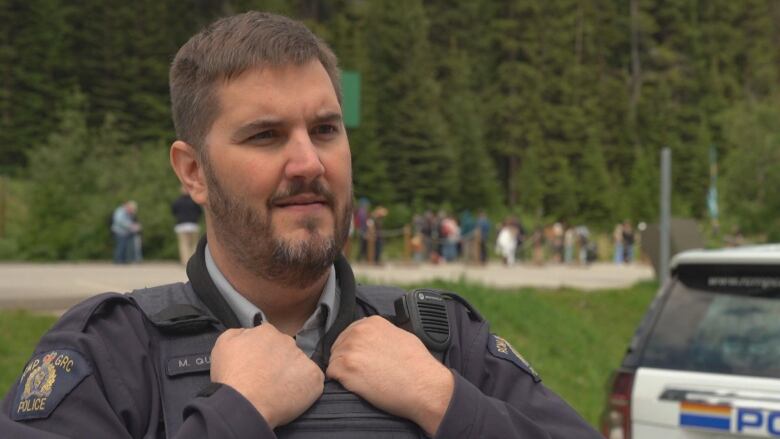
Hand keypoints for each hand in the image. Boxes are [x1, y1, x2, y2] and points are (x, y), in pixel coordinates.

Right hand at [210, 323, 323, 427]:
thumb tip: (249, 332)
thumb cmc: (231, 377)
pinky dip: (304, 388)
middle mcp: (287, 340)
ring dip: (291, 374)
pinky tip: (290, 396)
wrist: (245, 404)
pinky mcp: (315, 377)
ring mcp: (303, 358)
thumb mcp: (223, 344)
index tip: (257, 366)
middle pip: (285, 350)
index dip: (262, 353)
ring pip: (299, 365)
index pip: (268, 338)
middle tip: (266, 379)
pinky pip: (312, 381)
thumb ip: (238, 333)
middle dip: (278, 362)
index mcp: (266, 331)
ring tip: (277, 391)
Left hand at [326, 316, 453, 435]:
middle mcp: (358, 331)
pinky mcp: (345, 369)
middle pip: (339, 346)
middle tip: (363, 373)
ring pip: (333, 360)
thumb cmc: (418, 365)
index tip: (362, 360)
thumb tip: (373, 339)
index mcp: (371, 322)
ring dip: (343, 372)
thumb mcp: (402, 336)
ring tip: (362, 381)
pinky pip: (331, 375)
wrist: (424, 386)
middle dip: (347, 359)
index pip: (350, 333)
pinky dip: (340, 383)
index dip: (354, 349)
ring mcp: (350, 349)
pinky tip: (357, 386)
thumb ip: (382, 333)